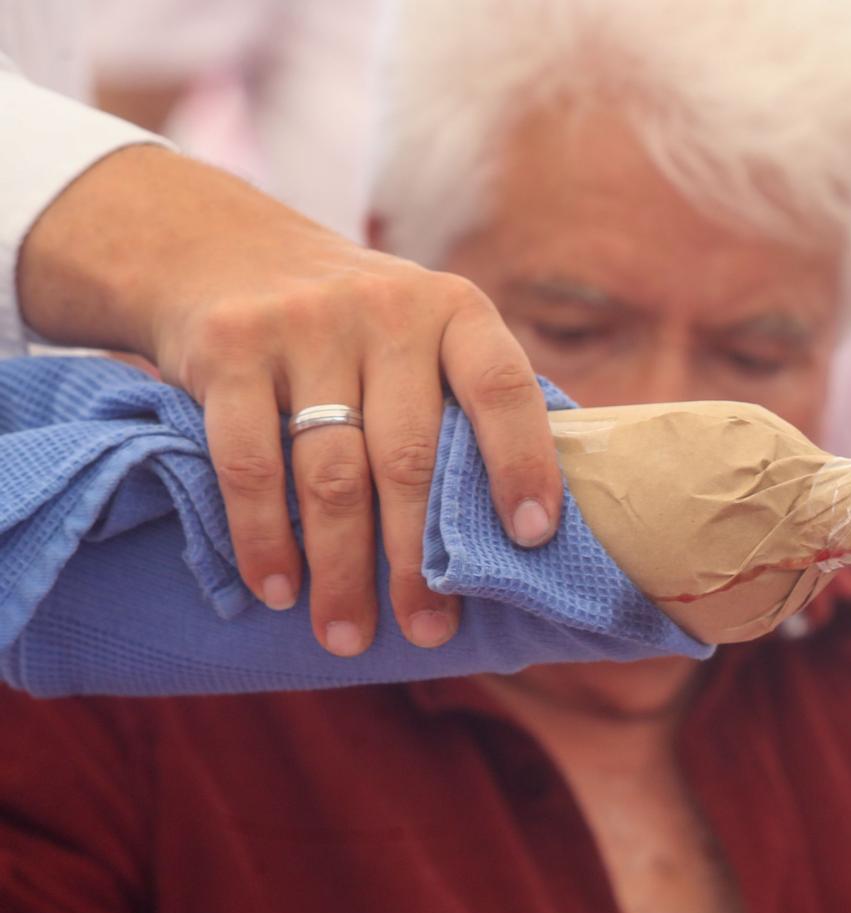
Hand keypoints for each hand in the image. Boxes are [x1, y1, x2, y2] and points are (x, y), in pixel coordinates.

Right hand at [18, 146, 563, 655]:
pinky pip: (250, 463)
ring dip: (340, 569)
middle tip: (428, 631)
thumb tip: (533, 535)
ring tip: (347, 635)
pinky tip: (279, 588)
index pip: (502, 388)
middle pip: (408, 458)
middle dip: (418, 560)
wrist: (224, 248)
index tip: (535, 538)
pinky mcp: (229, 348)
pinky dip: (264, 537)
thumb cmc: (359, 330)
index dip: (524, 463)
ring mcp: (303, 325)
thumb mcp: (426, 334)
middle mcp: (385, 309)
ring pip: (330, 474)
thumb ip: (468, 404)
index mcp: (455, 309)